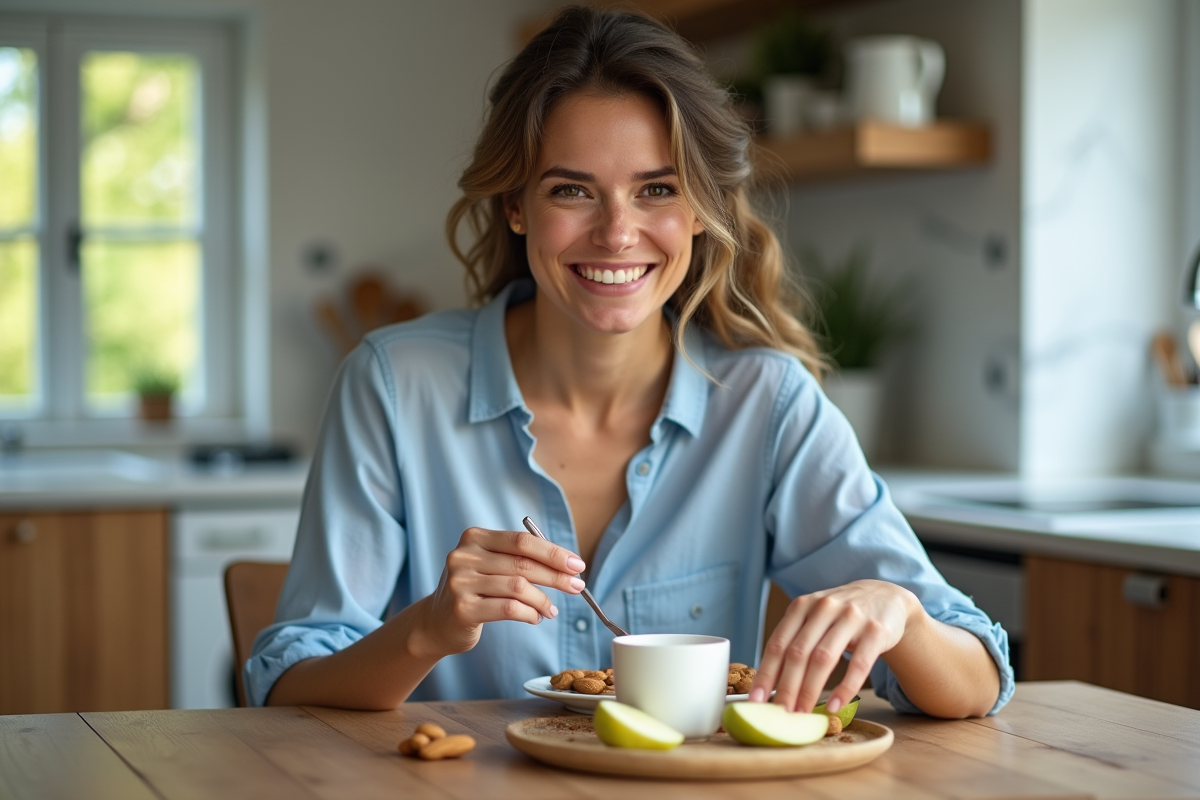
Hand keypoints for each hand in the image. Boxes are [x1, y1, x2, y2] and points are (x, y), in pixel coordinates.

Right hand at [417, 527, 585, 656]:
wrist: (436, 622)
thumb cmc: (475, 590)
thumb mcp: (491, 566)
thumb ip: (520, 559)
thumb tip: (567, 565)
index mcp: (474, 537)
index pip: (522, 541)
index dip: (553, 552)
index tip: (577, 564)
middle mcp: (464, 556)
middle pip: (522, 563)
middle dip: (556, 576)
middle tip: (578, 586)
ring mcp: (460, 582)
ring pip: (518, 587)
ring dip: (543, 600)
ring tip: (552, 610)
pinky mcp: (462, 609)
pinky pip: (508, 609)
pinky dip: (529, 614)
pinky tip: (535, 617)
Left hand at [749, 580, 920, 713]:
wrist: (886, 598)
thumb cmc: (840, 617)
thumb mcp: (814, 618)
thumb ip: (794, 642)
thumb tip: (769, 684)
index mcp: (802, 606)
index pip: (778, 644)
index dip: (765, 673)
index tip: (756, 700)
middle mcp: (824, 608)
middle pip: (798, 653)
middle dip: (786, 687)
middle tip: (780, 714)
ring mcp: (851, 617)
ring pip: (824, 658)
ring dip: (810, 690)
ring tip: (802, 714)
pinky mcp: (876, 631)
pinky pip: (859, 664)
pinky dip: (845, 688)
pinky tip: (835, 706)